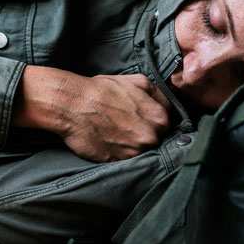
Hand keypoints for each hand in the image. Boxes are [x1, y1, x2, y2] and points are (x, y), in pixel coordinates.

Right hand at [12, 66, 170, 161]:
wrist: (73, 104)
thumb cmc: (103, 90)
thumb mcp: (139, 81)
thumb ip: (161, 95)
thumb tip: (170, 106)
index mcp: (159, 118)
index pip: (168, 125)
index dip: (155, 121)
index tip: (143, 118)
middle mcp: (151, 138)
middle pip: (156, 140)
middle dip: (145, 133)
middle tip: (128, 124)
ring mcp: (134, 152)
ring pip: (141, 152)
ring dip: (132, 145)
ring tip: (116, 132)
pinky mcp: (118, 162)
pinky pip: (125, 160)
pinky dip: (119, 153)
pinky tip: (110, 141)